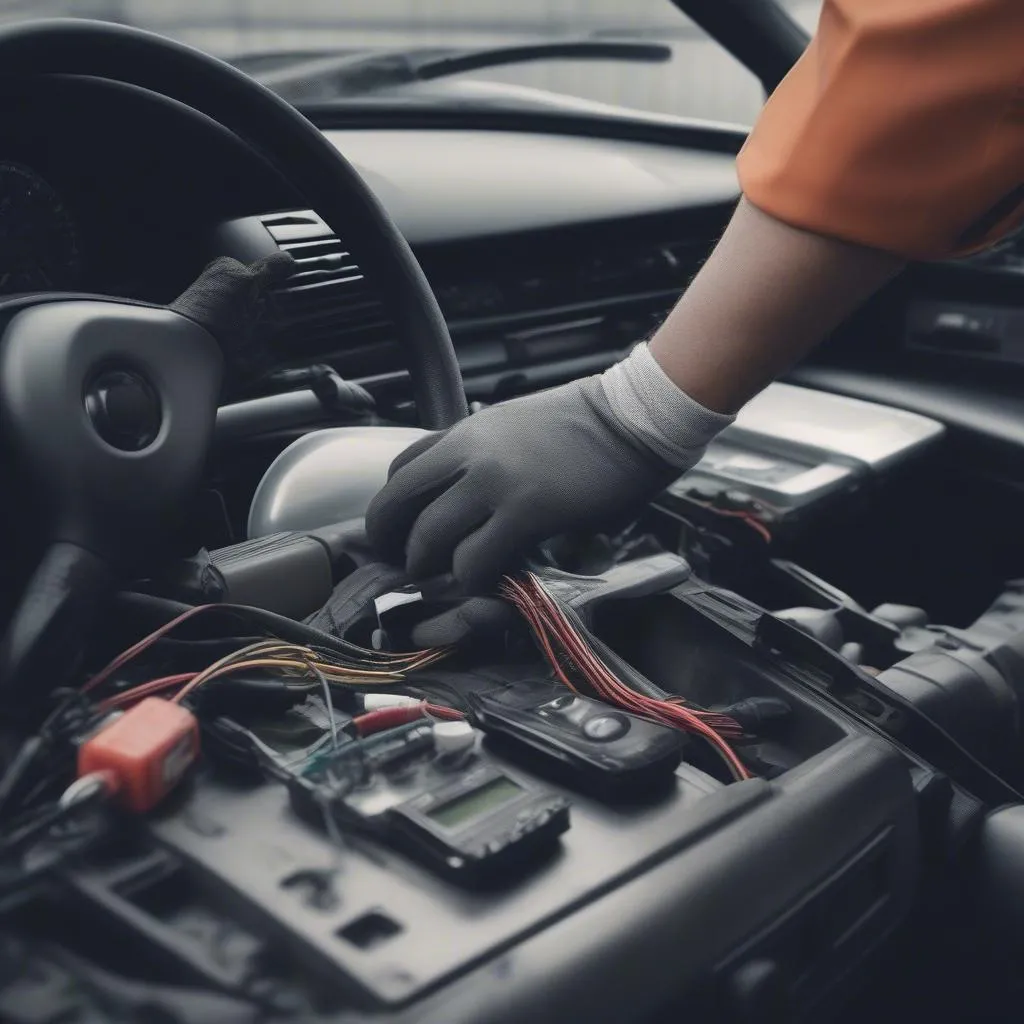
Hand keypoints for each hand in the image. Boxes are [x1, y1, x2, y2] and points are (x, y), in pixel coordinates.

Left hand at [365, 376, 678, 593]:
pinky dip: (470, 579)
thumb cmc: (584, 425)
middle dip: (392, 546)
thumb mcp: (513, 425)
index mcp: (464, 432)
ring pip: (428, 537)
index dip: (391, 513)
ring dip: (428, 568)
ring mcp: (494, 481)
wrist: (634, 417)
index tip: (399, 536)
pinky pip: (474, 559)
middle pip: (397, 506)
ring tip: (444, 580)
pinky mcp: (526, 511)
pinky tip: (485, 581)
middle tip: (407, 570)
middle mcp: (468, 453)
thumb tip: (461, 492)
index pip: (399, 473)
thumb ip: (479, 454)